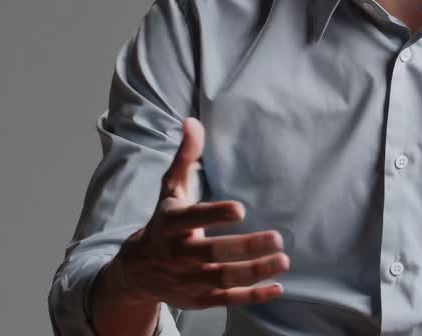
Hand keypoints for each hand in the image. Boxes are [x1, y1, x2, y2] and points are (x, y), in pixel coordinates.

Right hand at [105, 117, 290, 309]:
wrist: (138, 270)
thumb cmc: (164, 221)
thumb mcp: (170, 188)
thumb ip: (184, 156)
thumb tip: (191, 121)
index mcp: (171, 223)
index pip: (192, 219)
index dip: (214, 215)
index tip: (240, 209)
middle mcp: (179, 254)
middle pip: (212, 253)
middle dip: (245, 248)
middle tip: (277, 238)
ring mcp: (189, 279)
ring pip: (223, 279)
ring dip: (254, 272)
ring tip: (283, 260)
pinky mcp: (198, 299)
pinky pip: (227, 300)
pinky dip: (252, 296)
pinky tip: (277, 286)